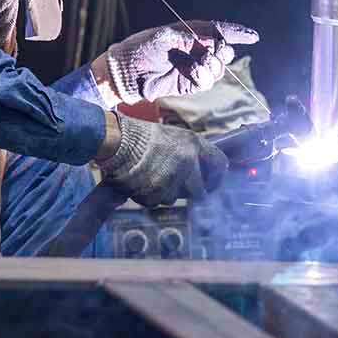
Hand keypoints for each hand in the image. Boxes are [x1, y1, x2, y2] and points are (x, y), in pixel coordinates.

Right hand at [95, 115, 228, 207]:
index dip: (217, 176)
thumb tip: (203, 167)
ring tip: (152, 177)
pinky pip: (157, 201)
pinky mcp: (156, 193)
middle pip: (200, 190)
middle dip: (191, 191)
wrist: (117, 141)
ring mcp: (172, 180)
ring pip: (176, 198)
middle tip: (178, 187)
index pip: (220, 164)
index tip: (212, 182)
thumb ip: (191, 151)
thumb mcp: (173, 136)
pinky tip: (142, 182)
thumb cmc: (141, 136)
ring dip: (167, 192)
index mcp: (194, 145)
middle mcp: (187, 163)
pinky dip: (150, 196)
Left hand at [98, 21, 258, 105]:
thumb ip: (192, 36)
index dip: (239, 33)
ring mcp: (195, 67)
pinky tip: (189, 73)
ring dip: (210, 65)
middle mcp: (197, 49)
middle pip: (225, 50)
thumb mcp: (165, 35)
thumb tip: (214, 40)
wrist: (128, 73)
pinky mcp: (191, 84)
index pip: (221, 30)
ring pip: (219, 67)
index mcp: (192, 32)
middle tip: (208, 50)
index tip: (253, 37)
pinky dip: (201, 76)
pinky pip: (208, 81)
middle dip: (221, 50)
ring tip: (193, 64)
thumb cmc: (141, 48)